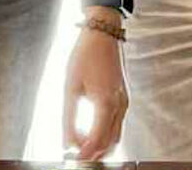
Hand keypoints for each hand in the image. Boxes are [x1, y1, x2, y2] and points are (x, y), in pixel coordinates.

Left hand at [63, 16, 127, 160]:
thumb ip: (68, 118)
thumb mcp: (70, 87)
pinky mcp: (123, 97)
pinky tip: (90, 132)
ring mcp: (124, 101)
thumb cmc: (85, 55)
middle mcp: (120, 104)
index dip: (84, 153)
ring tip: (81, 146)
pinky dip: (105, 134)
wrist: (102, 33)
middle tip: (76, 156)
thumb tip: (66, 142)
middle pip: (110, 142)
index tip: (72, 159)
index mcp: (106, 102)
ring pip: (116, 135)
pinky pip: (117, 124)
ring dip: (100, 145)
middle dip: (93, 153)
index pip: (97, 140)